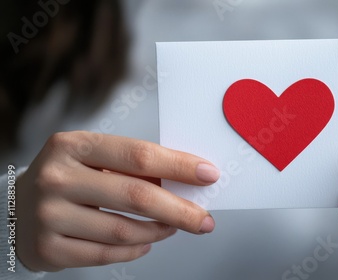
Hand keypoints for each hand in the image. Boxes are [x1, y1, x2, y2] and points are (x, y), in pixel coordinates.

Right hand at [16, 131, 219, 271]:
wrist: (17, 208)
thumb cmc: (68, 178)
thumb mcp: (93, 159)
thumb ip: (133, 167)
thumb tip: (187, 181)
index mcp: (73, 145)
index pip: (138, 155)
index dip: (179, 166)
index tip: (208, 175)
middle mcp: (57, 177)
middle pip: (136, 196)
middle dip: (181, 210)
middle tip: (204, 219)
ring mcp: (49, 214)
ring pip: (124, 231)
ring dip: (158, 232)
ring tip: (173, 227)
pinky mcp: (48, 247)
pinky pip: (106, 255)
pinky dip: (135, 251)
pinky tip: (146, 243)